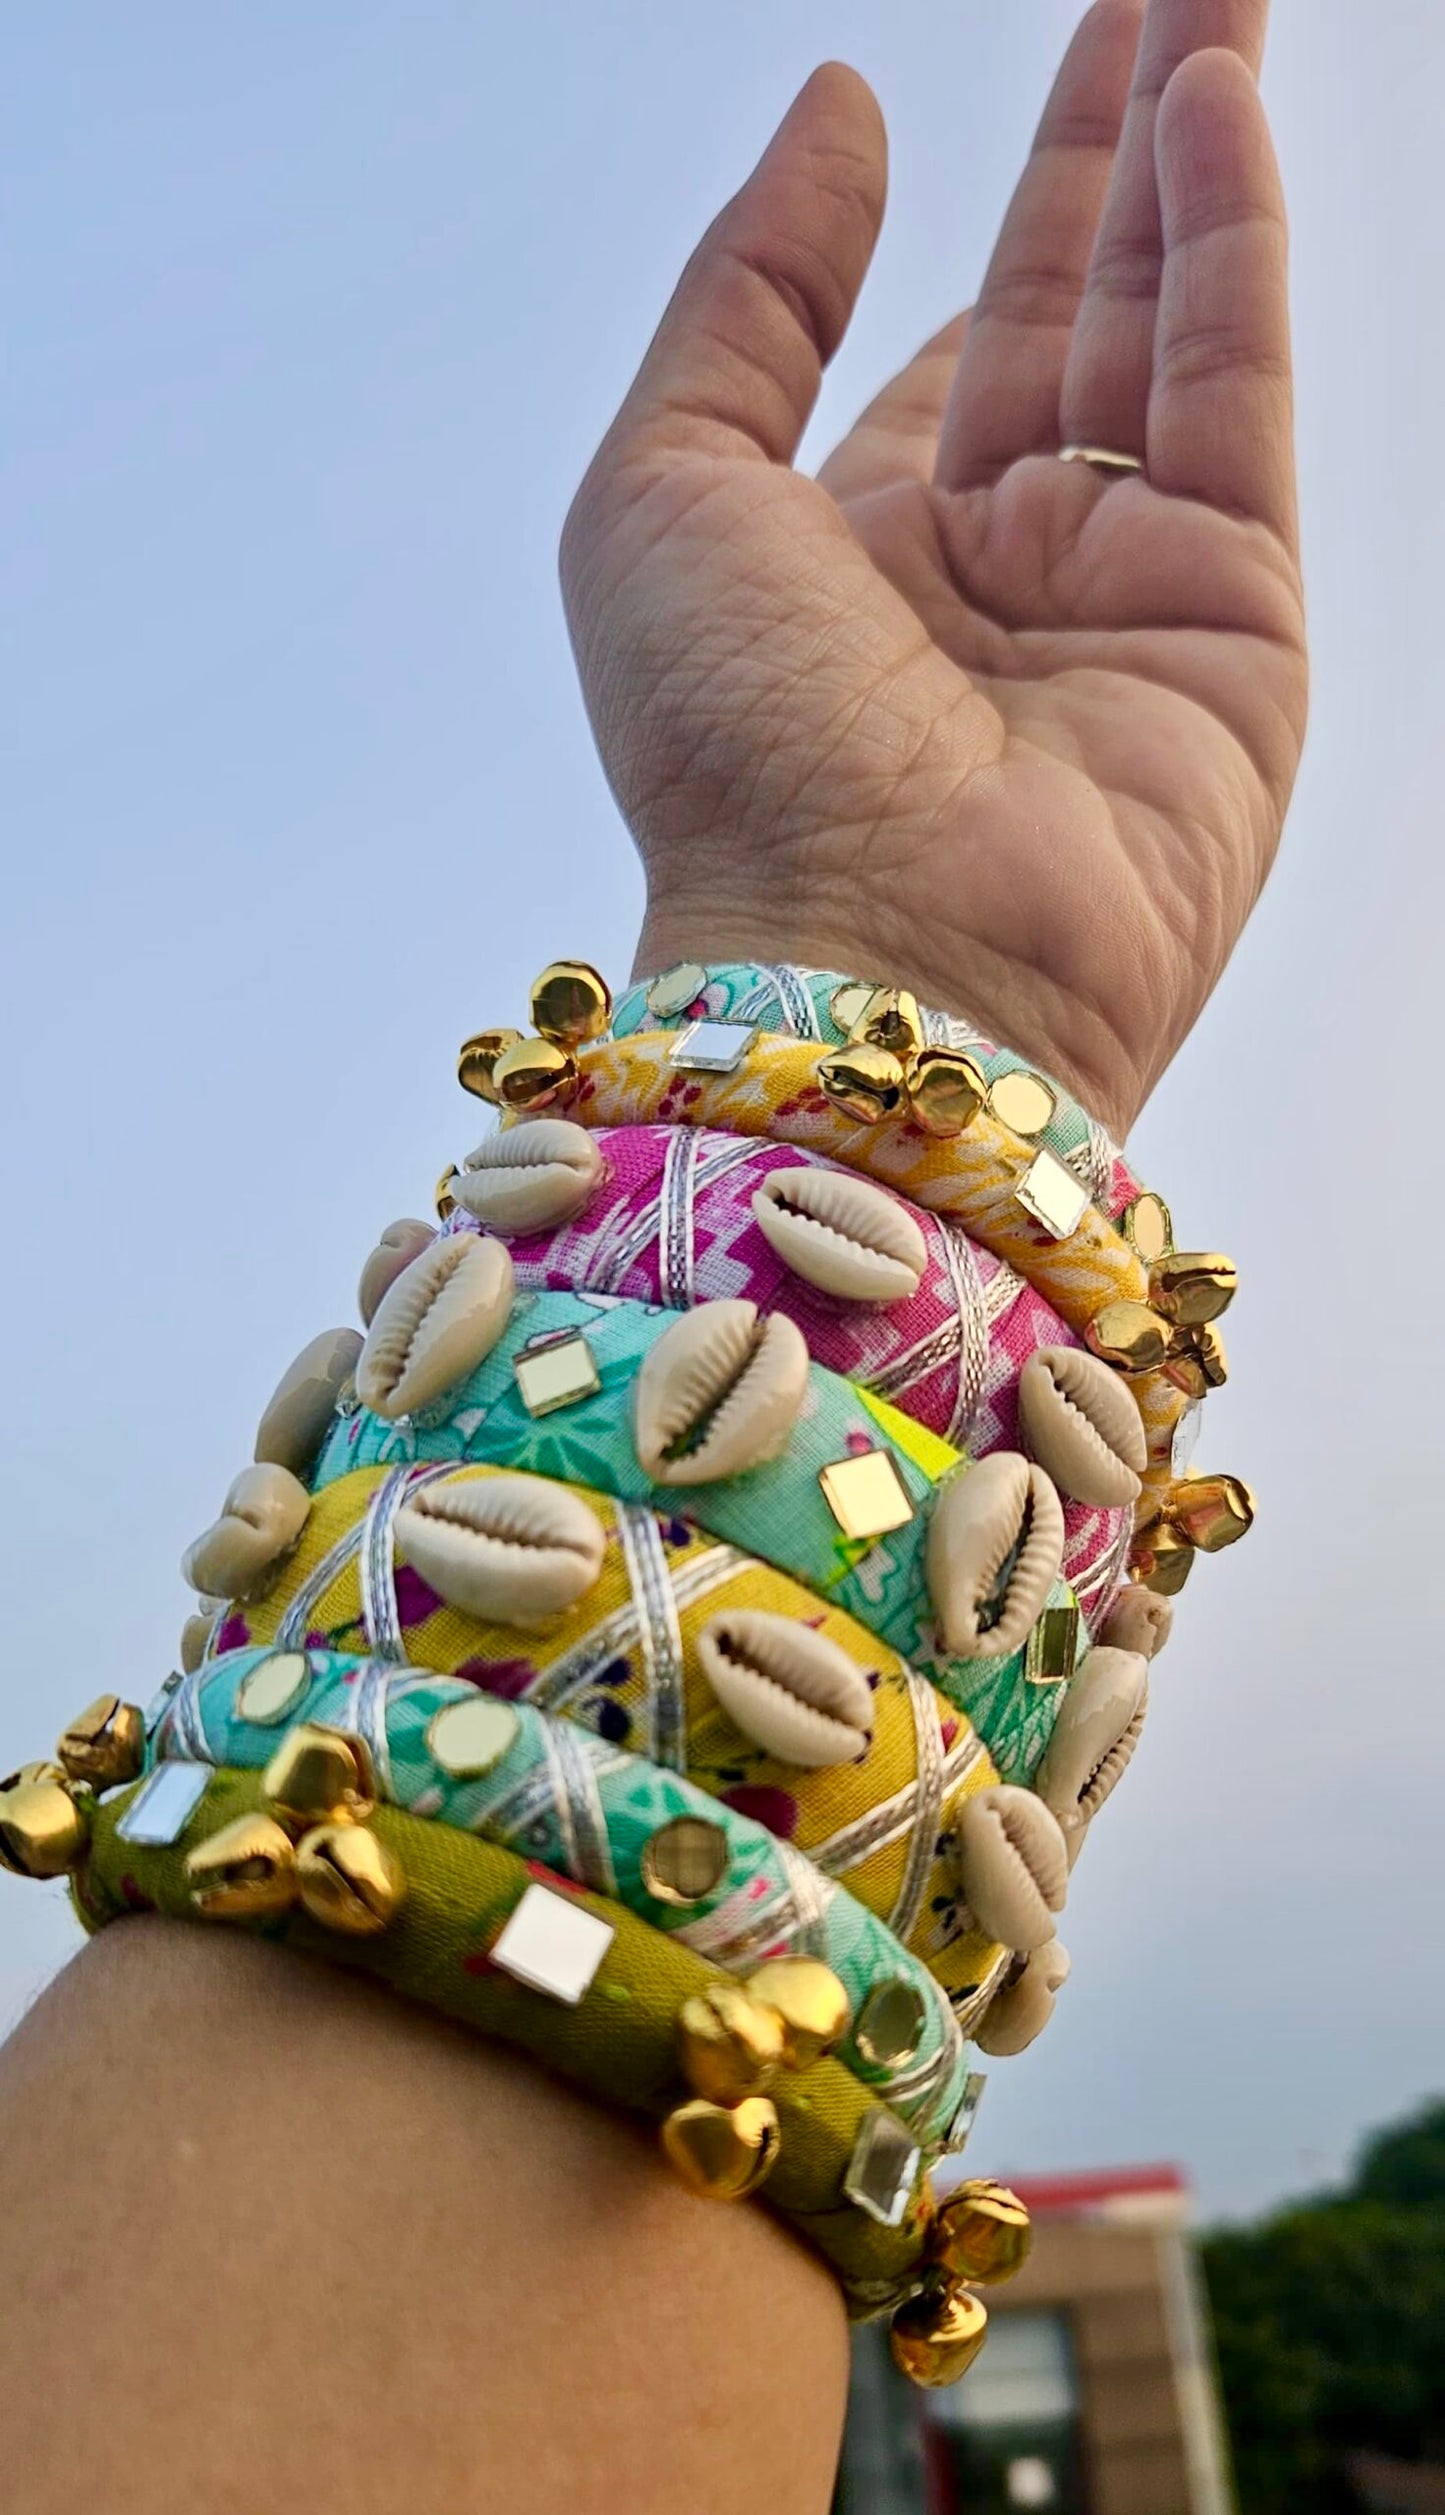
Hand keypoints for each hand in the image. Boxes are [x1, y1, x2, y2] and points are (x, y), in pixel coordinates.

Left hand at [561, 0, 1305, 1136]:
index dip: (997, 210)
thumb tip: (839, 104)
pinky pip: (1231, 393)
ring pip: (1168, 328)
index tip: (1047, 70)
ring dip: (1193, 151)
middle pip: (1076, 310)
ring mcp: (1123, 598)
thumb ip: (750, 291)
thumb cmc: (731, 766)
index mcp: (858, 561)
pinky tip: (1219, 100)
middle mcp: (996, 575)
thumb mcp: (663, 487)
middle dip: (1120, 143)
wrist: (872, 961)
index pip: (951, 349)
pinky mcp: (1232, 623)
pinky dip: (1230, 242)